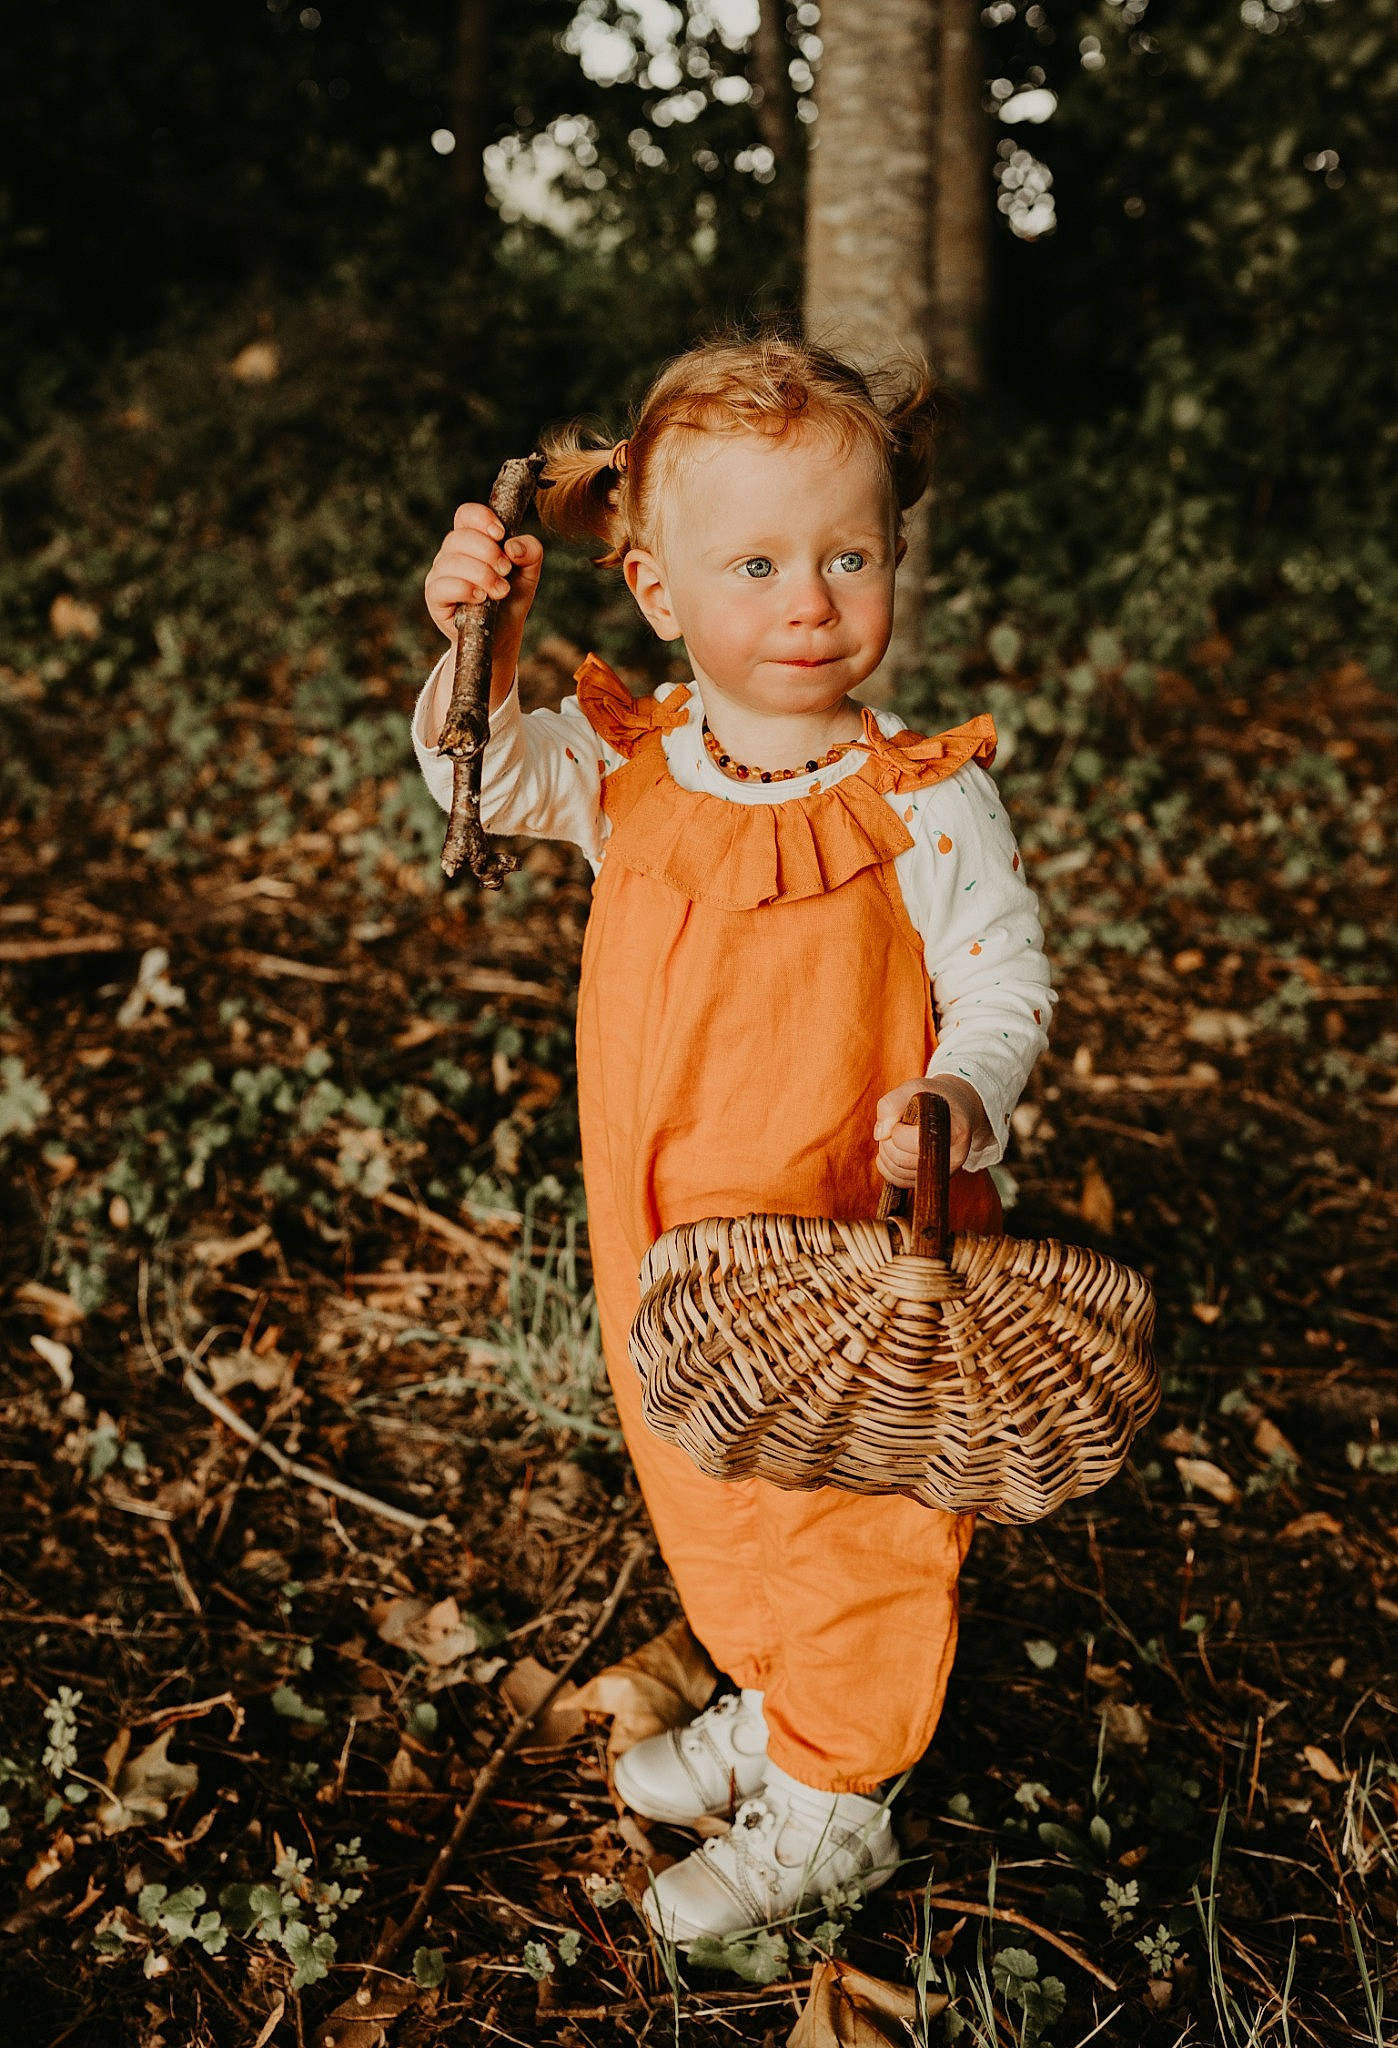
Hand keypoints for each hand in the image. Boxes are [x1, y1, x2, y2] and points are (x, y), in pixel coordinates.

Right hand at [425, 501, 543, 679]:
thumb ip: (530, 551)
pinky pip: (442, 586)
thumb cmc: (511, 598)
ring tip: (500, 591)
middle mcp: (451, 553)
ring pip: (451, 561)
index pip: (466, 514)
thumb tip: (512, 547)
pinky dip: (464, 589)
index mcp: (471, 539)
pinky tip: (481, 598)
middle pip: (459, 537)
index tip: (501, 534)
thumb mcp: (529, 572)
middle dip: (488, 552)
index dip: (481, 518)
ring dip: (481, 574)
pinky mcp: (435, 599)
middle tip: (505, 571)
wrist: (503, 635)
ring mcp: (439, 574)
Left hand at [872, 1076, 990, 1187]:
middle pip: (901, 1159)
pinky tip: (892, 1151)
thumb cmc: (934, 1096)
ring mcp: (946, 1171)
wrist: (956, 1108)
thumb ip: (892, 1104)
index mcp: (955, 1130)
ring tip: (894, 1136)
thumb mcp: (914, 1087)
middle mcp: (955, 1156)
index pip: (911, 1141)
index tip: (903, 1116)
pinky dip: (888, 1168)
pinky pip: (901, 1183)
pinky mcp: (935, 1179)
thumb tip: (879, 1135)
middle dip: (888, 1142)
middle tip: (894, 1126)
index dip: (897, 1128)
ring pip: (898, 1173)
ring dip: (886, 1154)